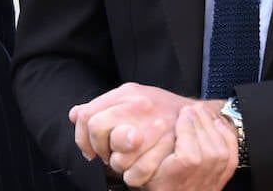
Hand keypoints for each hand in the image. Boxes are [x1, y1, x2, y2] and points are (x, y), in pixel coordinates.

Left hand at [69, 83, 189, 169]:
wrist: (198, 117)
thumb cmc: (160, 110)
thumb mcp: (131, 98)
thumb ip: (102, 106)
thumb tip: (74, 115)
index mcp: (128, 93)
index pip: (89, 115)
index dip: (83, 136)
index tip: (90, 149)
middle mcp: (140, 106)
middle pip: (98, 130)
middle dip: (100, 149)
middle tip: (109, 155)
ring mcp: (154, 127)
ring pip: (116, 157)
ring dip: (118, 166)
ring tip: (127, 162)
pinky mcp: (167, 149)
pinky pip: (137, 173)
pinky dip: (134, 178)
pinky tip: (138, 172)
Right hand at [139, 103, 237, 190]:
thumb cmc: (158, 182)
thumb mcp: (141, 172)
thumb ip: (142, 156)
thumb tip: (139, 135)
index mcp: (177, 182)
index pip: (189, 156)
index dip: (187, 130)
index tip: (182, 113)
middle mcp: (198, 183)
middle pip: (207, 148)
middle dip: (199, 123)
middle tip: (190, 108)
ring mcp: (214, 178)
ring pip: (219, 148)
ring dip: (210, 124)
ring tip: (199, 111)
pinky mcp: (224, 173)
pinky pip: (230, 151)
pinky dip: (225, 133)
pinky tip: (216, 123)